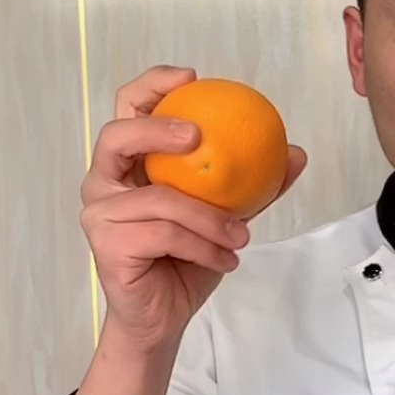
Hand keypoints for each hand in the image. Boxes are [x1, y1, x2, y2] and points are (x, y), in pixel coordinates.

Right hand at [81, 65, 307, 353]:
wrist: (164, 317)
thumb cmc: (186, 262)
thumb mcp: (226, 217)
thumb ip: (254, 185)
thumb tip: (294, 152)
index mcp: (129, 165)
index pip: (129, 108)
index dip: (152, 84)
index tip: (192, 77)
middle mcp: (104, 182)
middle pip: (117, 136)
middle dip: (157, 129)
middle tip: (199, 137)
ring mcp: (99, 214)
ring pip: (159, 199)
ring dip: (210, 218)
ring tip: (241, 236)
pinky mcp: (106, 245)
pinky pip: (164, 234)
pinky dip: (202, 245)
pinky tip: (225, 258)